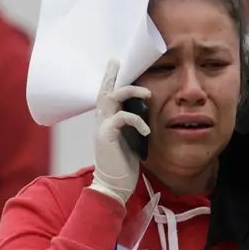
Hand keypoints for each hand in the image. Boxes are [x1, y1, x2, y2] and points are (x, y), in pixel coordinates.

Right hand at [88, 59, 150, 204]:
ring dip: (130, 91)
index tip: (115, 64)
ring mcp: (102, 127)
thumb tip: (144, 114)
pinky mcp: (106, 135)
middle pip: (104, 91)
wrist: (112, 187)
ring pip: (111, 98)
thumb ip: (131, 126)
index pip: (106, 96)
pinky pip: (122, 118)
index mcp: (106, 121)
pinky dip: (137, 121)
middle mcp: (101, 121)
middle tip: (117, 62)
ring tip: (147, 93)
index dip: (110, 80)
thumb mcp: (129, 141)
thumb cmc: (122, 166)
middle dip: (111, 75)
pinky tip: (147, 131)